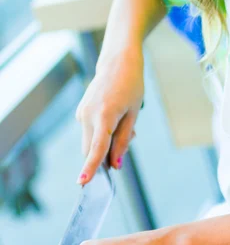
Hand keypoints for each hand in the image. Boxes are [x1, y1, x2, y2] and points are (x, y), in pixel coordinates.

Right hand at [76, 52, 143, 183]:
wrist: (117, 62)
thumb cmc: (131, 86)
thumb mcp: (133, 114)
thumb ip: (123, 140)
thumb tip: (116, 165)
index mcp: (105, 115)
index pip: (97, 147)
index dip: (91, 167)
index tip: (83, 182)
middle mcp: (88, 115)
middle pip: (91, 149)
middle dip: (106, 155)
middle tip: (129, 136)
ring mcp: (82, 113)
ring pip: (90, 142)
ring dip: (105, 143)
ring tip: (124, 122)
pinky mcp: (81, 112)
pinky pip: (90, 132)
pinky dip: (101, 133)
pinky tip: (115, 117)